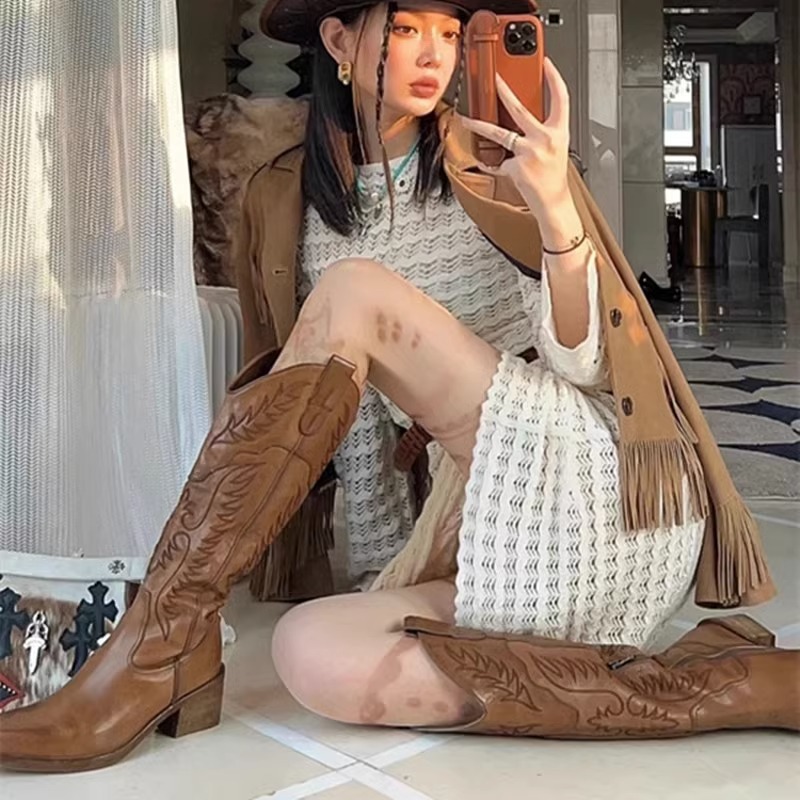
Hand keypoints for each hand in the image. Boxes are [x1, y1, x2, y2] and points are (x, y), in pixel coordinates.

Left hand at [459, 58, 581, 245]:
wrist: (553, 201)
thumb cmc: (554, 176)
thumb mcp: (556, 147)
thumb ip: (543, 130)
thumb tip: (522, 118)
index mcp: (560, 131)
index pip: (561, 98)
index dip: (554, 78)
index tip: (546, 64)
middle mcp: (545, 139)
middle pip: (520, 109)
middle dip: (504, 92)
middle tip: (494, 79)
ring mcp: (529, 153)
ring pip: (499, 134)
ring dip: (479, 126)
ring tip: (466, 120)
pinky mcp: (516, 167)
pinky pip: (497, 161)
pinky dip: (492, 163)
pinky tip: (490, 164)